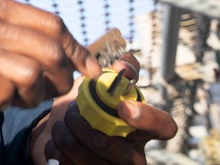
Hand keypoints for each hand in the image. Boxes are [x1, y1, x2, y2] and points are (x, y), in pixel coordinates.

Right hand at [0, 0, 101, 110]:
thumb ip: (11, 28)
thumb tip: (59, 50)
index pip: (53, 22)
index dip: (78, 50)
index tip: (89, 70)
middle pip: (51, 48)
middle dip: (61, 77)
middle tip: (51, 91)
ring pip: (33, 72)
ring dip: (35, 94)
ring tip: (19, 98)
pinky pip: (3, 89)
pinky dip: (6, 100)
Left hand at [28, 54, 177, 164]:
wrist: (65, 133)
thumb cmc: (90, 110)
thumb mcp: (102, 89)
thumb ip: (116, 74)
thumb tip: (125, 64)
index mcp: (142, 131)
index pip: (164, 126)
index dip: (148, 118)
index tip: (124, 106)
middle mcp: (133, 157)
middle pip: (108, 146)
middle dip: (81, 126)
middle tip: (70, 113)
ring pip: (85, 158)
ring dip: (64, 137)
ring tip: (60, 127)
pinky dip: (55, 151)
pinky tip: (56, 144)